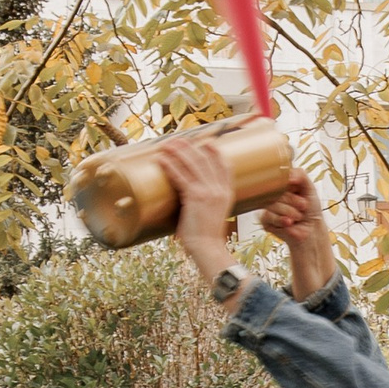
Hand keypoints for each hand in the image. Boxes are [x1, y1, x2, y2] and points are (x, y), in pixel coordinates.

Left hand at [165, 134, 238, 286]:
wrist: (208, 248)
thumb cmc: (207, 235)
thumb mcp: (215, 213)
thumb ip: (210, 200)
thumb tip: (195, 194)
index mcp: (228, 192)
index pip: (224, 164)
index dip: (214, 150)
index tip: (204, 141)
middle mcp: (220, 189)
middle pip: (205, 158)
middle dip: (190, 146)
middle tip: (177, 139)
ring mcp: (209, 191)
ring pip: (192, 163)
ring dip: (177, 151)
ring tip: (166, 144)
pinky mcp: (195, 197)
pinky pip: (180, 176)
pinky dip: (169, 165)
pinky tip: (161, 159)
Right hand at [264, 169, 339, 302]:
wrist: (311, 231)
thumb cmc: (311, 211)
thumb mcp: (310, 189)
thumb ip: (301, 175)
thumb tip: (289, 174)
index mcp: (281, 186)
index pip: (277, 180)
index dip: (290, 189)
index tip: (303, 197)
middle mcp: (273, 196)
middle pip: (275, 194)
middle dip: (292, 202)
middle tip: (303, 208)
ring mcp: (268, 208)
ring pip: (271, 205)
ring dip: (288, 212)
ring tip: (297, 218)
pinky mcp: (265, 221)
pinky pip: (267, 217)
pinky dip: (280, 221)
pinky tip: (288, 224)